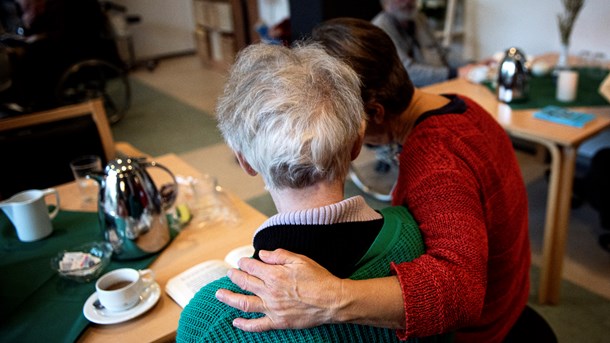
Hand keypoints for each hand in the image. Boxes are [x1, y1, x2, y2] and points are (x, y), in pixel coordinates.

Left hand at [215, 249, 342, 331]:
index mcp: (274, 275)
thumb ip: (279, 256)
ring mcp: (272, 308)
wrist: (332, 301)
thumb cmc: (318, 278)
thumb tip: (262, 254)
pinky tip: (235, 321)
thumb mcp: (300, 260)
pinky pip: (257, 325)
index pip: (252, 267)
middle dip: (235, 277)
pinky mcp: (278, 322)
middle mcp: (270, 292)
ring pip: (244, 303)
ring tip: (219, 294)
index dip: (244, 263)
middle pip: (245, 283)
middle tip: (229, 273)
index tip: (241, 261)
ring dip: (229, 299)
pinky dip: (244, 324)